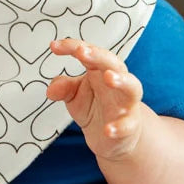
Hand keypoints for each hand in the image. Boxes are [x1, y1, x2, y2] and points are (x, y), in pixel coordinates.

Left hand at [46, 39, 143, 159]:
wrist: (113, 136)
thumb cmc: (94, 105)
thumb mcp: (73, 96)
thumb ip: (64, 88)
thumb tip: (51, 90)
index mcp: (99, 70)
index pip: (88, 52)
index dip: (71, 47)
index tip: (53, 46)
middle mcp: (115, 83)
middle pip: (112, 63)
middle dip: (98, 56)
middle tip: (82, 51)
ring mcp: (126, 103)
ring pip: (132, 87)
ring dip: (122, 81)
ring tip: (109, 77)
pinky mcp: (130, 125)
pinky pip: (128, 124)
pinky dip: (119, 126)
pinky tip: (107, 129)